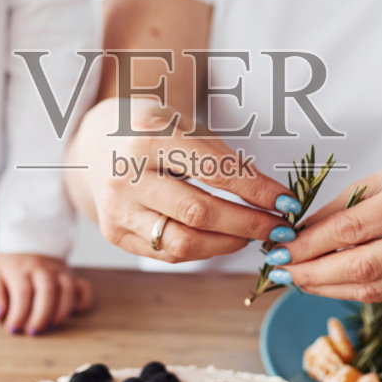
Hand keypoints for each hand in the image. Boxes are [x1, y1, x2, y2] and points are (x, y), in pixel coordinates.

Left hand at [0, 254, 93, 335]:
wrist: (29, 243)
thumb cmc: (11, 266)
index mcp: (21, 268)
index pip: (22, 292)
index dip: (19, 314)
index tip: (13, 329)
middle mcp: (43, 268)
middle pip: (47, 291)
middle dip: (41, 315)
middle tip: (33, 331)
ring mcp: (60, 271)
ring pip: (67, 290)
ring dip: (61, 312)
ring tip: (51, 326)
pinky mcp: (72, 276)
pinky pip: (84, 288)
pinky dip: (82, 302)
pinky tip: (73, 313)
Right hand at [75, 97, 290, 262]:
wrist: (94, 143)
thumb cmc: (150, 131)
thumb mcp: (184, 127)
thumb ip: (222, 159)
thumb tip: (271, 196)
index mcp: (148, 138)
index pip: (214, 171)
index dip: (256, 190)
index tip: (287, 201)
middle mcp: (126, 177)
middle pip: (199, 213)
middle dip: (249, 224)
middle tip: (280, 228)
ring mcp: (117, 210)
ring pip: (184, 242)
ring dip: (228, 244)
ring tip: (252, 234)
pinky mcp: (114, 233)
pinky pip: (168, 254)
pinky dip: (203, 250)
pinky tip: (222, 239)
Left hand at [277, 156, 381, 302]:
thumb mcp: (380, 179)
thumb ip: (339, 207)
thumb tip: (296, 236)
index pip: (352, 229)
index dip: (311, 244)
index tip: (281, 250)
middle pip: (362, 268)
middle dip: (314, 273)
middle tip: (283, 272)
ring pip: (371, 290)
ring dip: (328, 288)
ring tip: (300, 279)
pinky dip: (352, 291)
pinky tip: (331, 282)